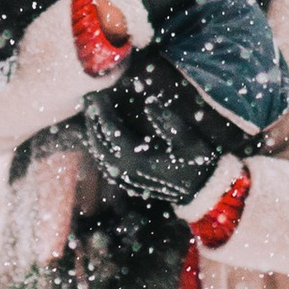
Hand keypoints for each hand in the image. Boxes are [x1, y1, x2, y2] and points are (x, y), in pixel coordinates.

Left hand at [81, 55, 238, 211]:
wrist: (201, 193)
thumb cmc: (197, 164)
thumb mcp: (188, 140)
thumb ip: (168, 121)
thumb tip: (150, 102)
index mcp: (138, 159)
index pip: (112, 132)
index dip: (103, 112)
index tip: (98, 95)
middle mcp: (126, 171)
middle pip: (100, 142)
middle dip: (93, 119)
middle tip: (88, 100)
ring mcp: (125, 179)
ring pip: (100, 154)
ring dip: (93, 133)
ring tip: (90, 114)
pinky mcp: (128, 183)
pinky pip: (105, 164)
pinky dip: (98, 149)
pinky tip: (97, 138)